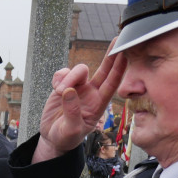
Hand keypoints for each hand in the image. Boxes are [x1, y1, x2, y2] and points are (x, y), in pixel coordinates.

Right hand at [34, 43, 124, 163]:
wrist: (52, 138)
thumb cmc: (66, 137)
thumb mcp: (71, 130)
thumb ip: (72, 112)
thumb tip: (69, 90)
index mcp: (98, 104)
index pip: (112, 83)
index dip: (119, 68)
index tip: (125, 53)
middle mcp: (91, 93)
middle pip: (103, 70)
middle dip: (110, 56)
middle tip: (116, 40)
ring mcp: (77, 88)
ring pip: (79, 70)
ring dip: (69, 78)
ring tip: (59, 92)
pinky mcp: (63, 85)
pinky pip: (63, 73)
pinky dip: (58, 78)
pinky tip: (55, 89)